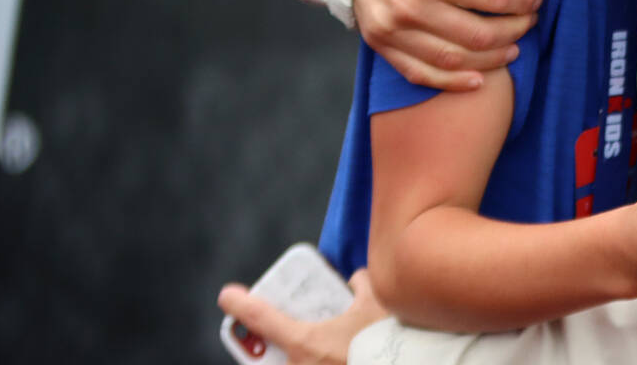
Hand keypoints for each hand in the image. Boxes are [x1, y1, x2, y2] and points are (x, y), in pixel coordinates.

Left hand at [218, 269, 386, 364]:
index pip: (262, 320)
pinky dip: (314, 358)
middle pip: (269, 359)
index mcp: (305, 343)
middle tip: (268, 334)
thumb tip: (354, 279)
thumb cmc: (384, 341)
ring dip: (295, 355)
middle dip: (264, 348)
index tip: (226, 295)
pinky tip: (334, 354)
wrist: (409, 363)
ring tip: (317, 344)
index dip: (240, 305)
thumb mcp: (374, 302)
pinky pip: (308, 364)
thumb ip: (360, 284)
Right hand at [353, 0, 542, 89]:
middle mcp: (410, 5)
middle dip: (514, 30)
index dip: (523, 1)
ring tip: (513, 48)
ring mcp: (392, 27)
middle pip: (479, 34)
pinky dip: (452, 83)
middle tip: (530, 21)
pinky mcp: (379, 40)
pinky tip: (478, 80)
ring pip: (455, 59)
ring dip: (491, 59)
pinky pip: (419, 73)